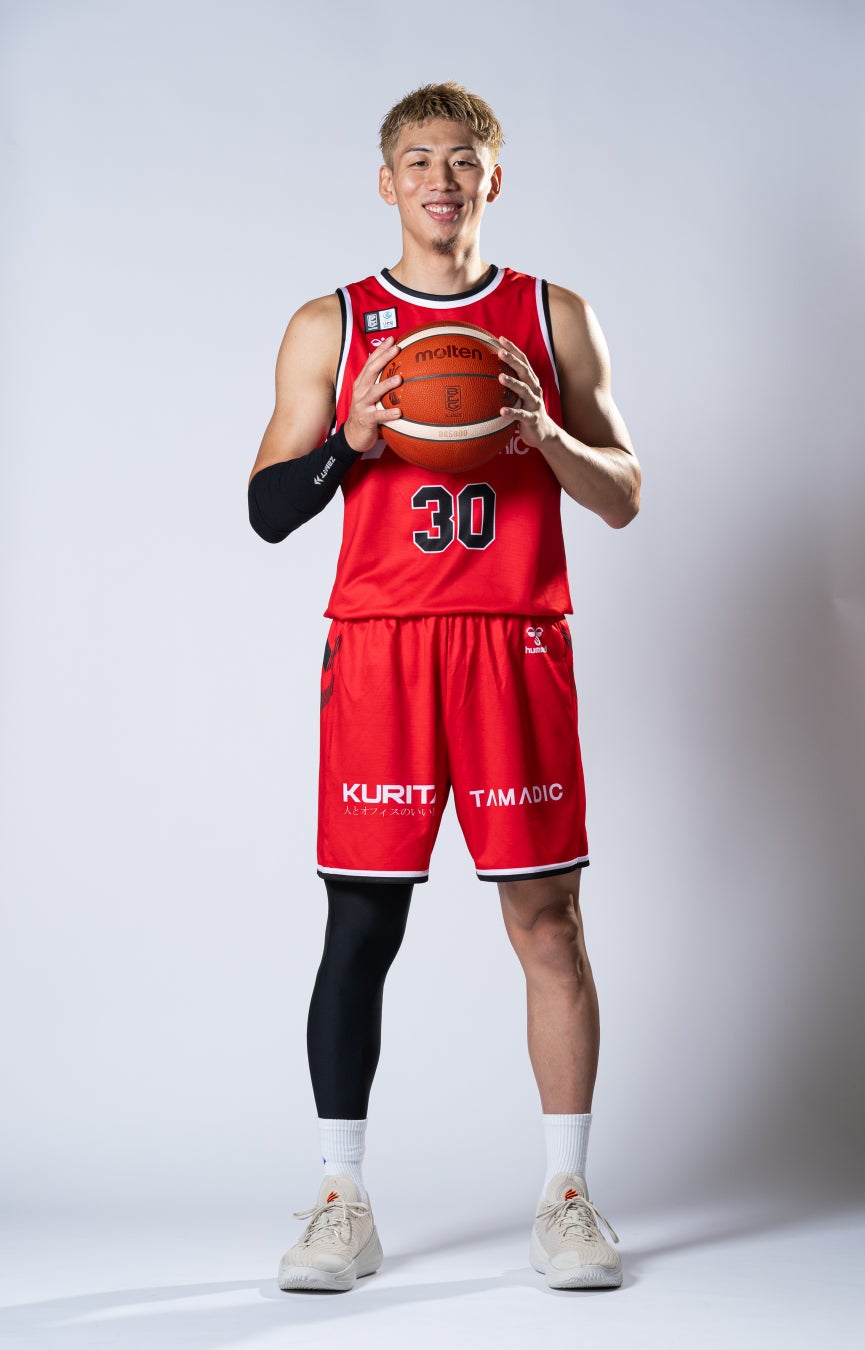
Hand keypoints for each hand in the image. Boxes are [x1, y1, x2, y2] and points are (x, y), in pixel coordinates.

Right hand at [344, 337, 402, 452]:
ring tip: (399, 379)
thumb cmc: (366, 412)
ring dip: (386, 385)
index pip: (370, 363)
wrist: (353, 435)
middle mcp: (360, 391)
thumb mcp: (370, 395)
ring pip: (374, 392)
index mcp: (362, 383)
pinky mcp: (366, 420)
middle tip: (397, 349)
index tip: (393, 339)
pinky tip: (399, 412)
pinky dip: (388, 414)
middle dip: (383, 359)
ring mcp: (362, 405)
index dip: (380, 350)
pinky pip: (378, 416)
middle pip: (371, 372)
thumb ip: (379, 383)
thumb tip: (398, 370)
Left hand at [498, 336, 557, 451]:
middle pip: (524, 371)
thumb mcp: (519, 397)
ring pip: (524, 390)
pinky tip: (501, 411)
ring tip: (500, 377)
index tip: (500, 338)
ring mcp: (534, 404)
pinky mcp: (532, 419)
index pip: (523, 361)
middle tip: (500, 351)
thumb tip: (485, 377)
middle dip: (513, 360)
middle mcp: (534, 390)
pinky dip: (512, 413)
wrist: (545, 434)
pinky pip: (521, 415)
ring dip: (512, 383)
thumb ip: (509, 386)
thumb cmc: (526, 413)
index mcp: (531, 382)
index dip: (513, 349)